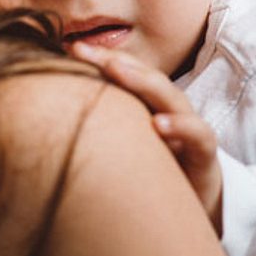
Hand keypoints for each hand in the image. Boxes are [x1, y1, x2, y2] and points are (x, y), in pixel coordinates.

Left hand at [71, 42, 222, 235]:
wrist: (189, 208)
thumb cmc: (151, 171)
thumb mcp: (122, 147)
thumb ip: (99, 125)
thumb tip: (51, 110)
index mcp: (148, 105)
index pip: (126, 72)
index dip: (101, 58)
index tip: (71, 47)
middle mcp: (168, 109)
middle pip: (145, 77)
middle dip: (115, 60)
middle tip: (85, 50)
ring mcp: (188, 128)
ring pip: (170, 96)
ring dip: (144, 82)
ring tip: (117, 70)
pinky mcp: (204, 153)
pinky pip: (197, 135)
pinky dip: (180, 126)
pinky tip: (159, 125)